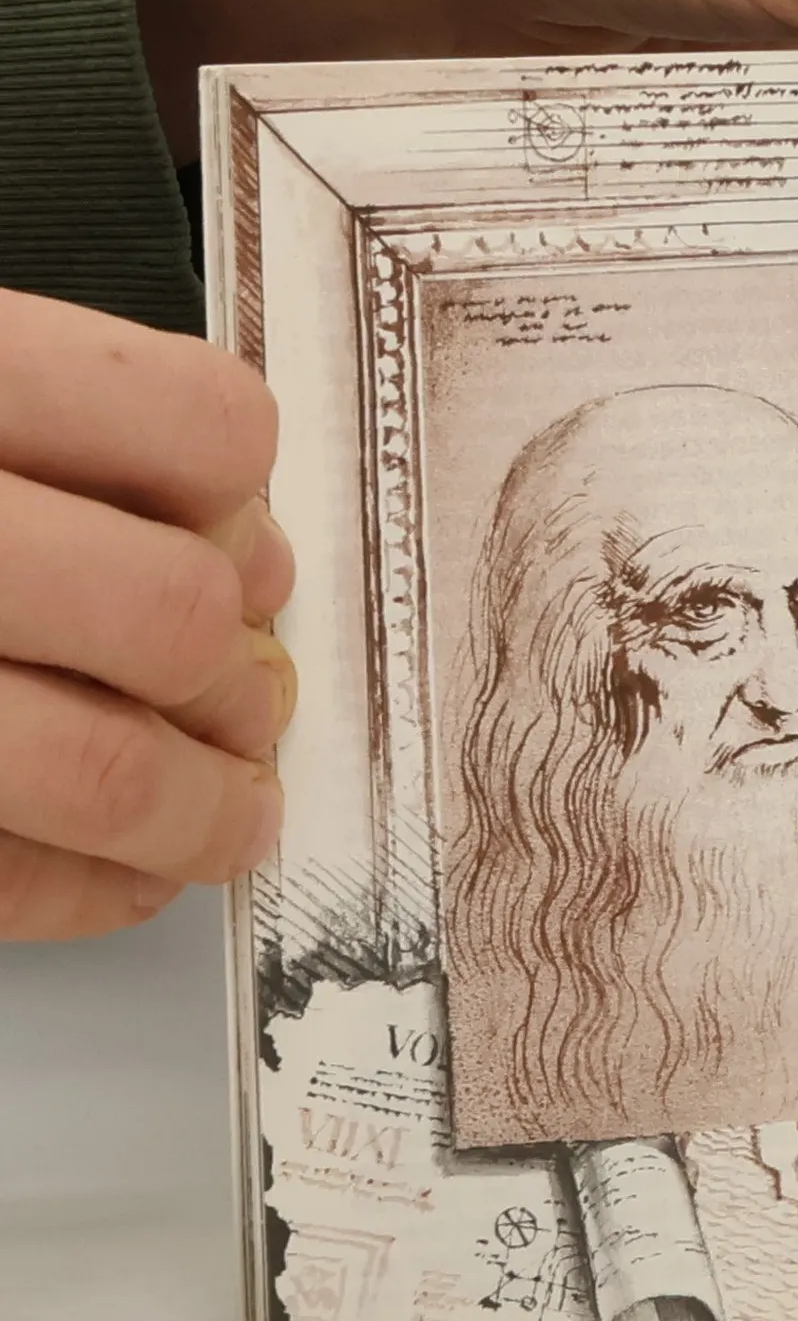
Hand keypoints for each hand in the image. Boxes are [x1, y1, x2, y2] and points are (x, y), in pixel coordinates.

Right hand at [0, 291, 294, 939]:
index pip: (199, 430)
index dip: (244, 510)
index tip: (240, 555)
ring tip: (221, 815)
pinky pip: (4, 880)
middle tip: (237, 706)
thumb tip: (249, 561)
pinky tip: (126, 874)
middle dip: (233, 683)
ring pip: (107, 770)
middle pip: (170, 614)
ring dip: (201, 811)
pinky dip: (102, 890)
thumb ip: (72, 447)